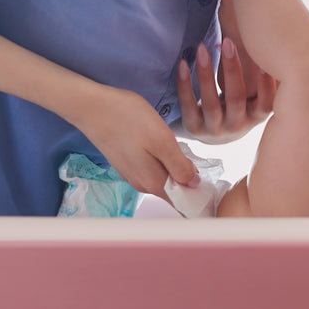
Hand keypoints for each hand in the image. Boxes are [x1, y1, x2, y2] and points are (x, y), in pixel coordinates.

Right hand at [76, 86, 200, 200]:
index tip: (216, 192)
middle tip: (211, 170)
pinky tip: (173, 150)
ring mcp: (133, 173)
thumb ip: (179, 166)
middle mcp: (142, 183)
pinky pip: (154, 168)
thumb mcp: (162, 141)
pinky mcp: (127, 161)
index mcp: (153, 183)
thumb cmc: (128, 119)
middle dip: (192, 184)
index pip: (182, 202)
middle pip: (174, 191)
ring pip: (164, 178)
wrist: (92, 106)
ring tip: (195, 159)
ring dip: (179, 172)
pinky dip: (166, 163)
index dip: (200, 199)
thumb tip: (194, 185)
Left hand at [175, 0, 276, 143]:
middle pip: (235, 98)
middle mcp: (238, 127)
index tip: (263, 59)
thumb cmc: (243, 105)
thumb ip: (265, 76)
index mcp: (257, 117)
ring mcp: (215, 130)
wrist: (220, 135)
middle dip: (232, 69)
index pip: (267, 103)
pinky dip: (185, 85)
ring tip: (202, 47)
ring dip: (206, 73)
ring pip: (210, 103)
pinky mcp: (194, 129)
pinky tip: (183, 64)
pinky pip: (188, 106)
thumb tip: (276, 35)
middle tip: (230, 41)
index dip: (266, 83)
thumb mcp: (257, 97)